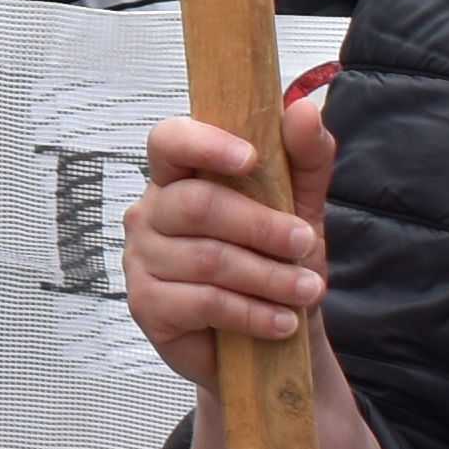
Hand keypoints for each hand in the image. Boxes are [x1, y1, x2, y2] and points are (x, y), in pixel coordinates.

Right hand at [121, 102, 335, 391]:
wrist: (267, 339)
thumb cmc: (272, 262)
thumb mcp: (299, 207)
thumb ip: (305, 158)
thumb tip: (303, 109)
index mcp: (178, 177)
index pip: (168, 141)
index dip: (204, 144)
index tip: (250, 158)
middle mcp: (151, 213)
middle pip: (198, 204)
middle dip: (262, 226)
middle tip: (307, 243)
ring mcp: (141, 260)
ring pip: (208, 259)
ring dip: (269, 277)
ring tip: (307, 291)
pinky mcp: (146, 306)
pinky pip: (204, 303)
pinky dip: (253, 313)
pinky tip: (283, 322)